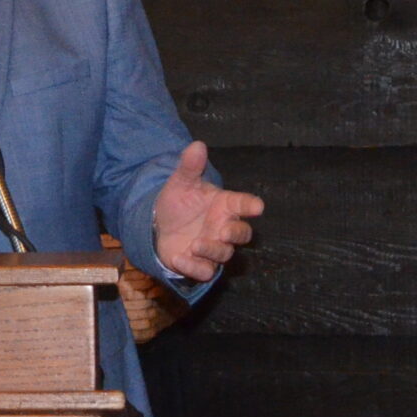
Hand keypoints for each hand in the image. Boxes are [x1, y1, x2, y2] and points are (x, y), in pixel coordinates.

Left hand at [149, 140, 262, 282]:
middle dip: (236, 233)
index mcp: (224, 205)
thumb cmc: (179, 202)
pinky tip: (179, 258)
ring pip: (224, 254)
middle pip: (242, 234)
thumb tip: (197, 145)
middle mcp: (223, 227)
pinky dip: (193, 267)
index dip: (251, 205)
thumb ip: (190, 166)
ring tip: (195, 244)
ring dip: (212, 250)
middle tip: (223, 231)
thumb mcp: (181, 183)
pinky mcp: (199, 264)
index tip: (258, 206)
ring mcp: (213, 247)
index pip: (243, 203)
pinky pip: (204, 271)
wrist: (159, 224)